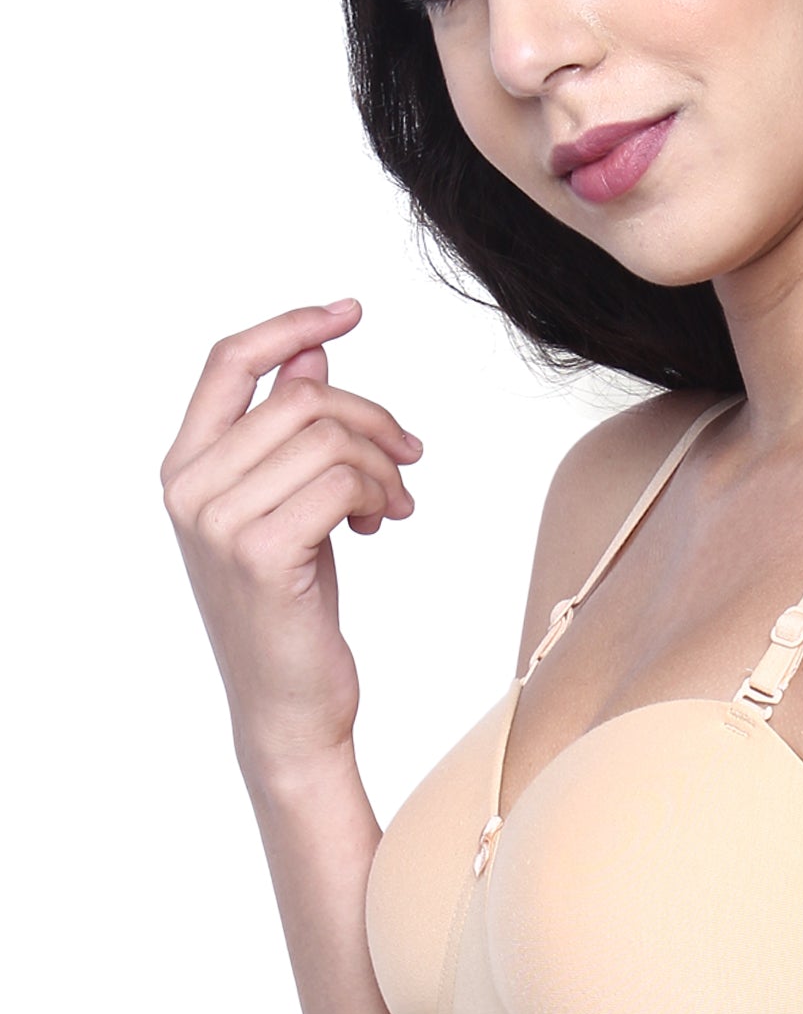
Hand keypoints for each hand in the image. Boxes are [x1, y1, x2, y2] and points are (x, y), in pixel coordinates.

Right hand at [162, 299, 422, 786]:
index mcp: (185, 466)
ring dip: (382, 464)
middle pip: (301, 397)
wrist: (289, 703)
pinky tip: (384, 521)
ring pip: (327, 437)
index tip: (350, 310)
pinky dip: (380, 493)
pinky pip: (341, 481)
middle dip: (372, 419)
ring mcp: (218, 520)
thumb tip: (310, 356)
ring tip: (395, 502)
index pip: (229, 362)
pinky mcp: (260, 551)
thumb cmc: (291, 607)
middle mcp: (189, 488)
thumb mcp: (288, 505)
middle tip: (407, 459)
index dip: (292, 325)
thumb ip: (285, 433)